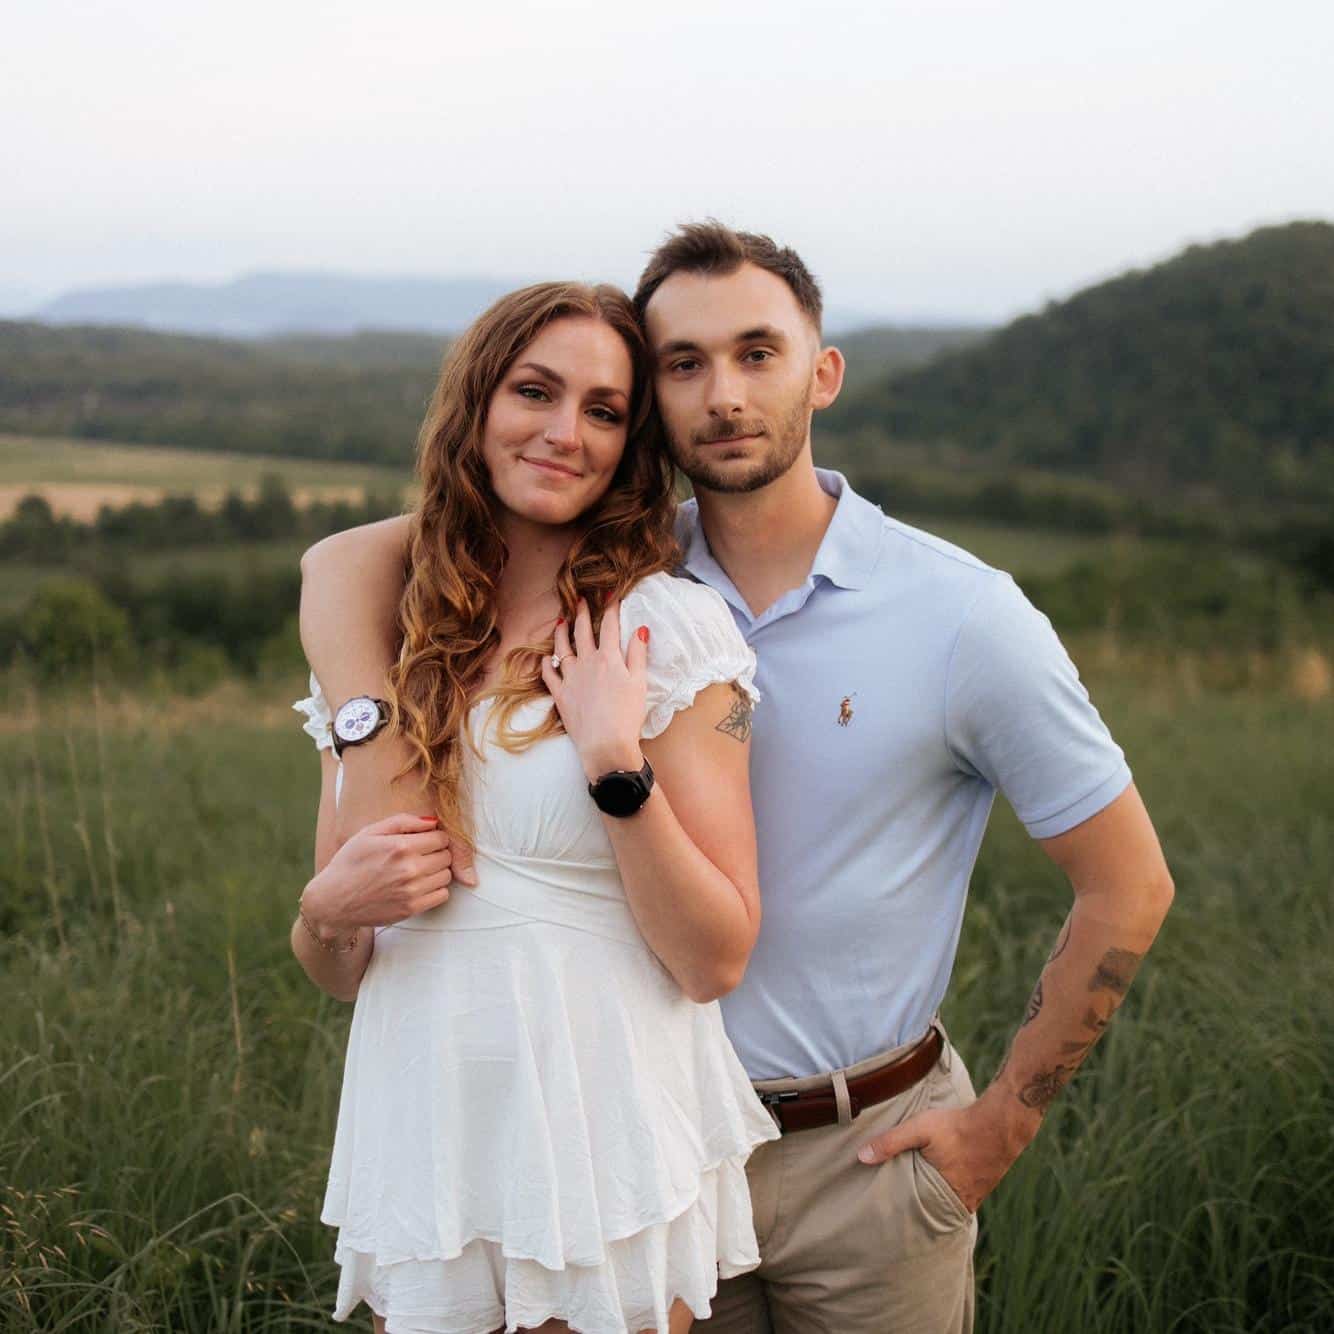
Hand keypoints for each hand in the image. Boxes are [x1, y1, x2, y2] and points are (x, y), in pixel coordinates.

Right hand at [301, 812, 456, 936]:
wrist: (333, 901)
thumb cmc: (349, 863)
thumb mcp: (369, 833)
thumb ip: (403, 822)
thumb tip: (433, 821)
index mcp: (400, 846)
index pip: (441, 838)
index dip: (434, 837)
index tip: (425, 841)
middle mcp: (409, 869)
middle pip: (446, 856)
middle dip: (437, 853)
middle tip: (420, 856)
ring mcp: (411, 891)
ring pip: (446, 876)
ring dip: (437, 871)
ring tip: (418, 870)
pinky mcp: (411, 909)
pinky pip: (442, 895)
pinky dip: (435, 889)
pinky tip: (419, 885)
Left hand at [541, 598, 647, 780]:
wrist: (606, 744)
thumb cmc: (627, 715)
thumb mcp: (640, 682)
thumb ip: (638, 654)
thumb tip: (640, 629)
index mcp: (609, 658)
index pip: (610, 626)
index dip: (611, 607)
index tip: (610, 594)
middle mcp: (587, 663)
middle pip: (583, 632)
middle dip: (582, 613)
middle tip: (580, 600)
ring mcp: (570, 678)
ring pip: (562, 649)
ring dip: (561, 632)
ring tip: (560, 621)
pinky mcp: (560, 695)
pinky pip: (549, 675)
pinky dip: (546, 664)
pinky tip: (545, 658)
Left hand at [855, 1097, 1024, 1212]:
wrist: (998, 1124)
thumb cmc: (957, 1127)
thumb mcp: (919, 1129)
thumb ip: (891, 1142)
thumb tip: (861, 1157)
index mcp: (943, 1195)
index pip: (917, 1216)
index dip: (903, 1216)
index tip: (887, 1217)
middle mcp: (961, 1203)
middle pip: (933, 1214)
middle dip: (917, 1214)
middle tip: (898, 1215)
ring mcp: (974, 1198)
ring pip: (947, 1207)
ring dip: (934, 1204)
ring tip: (915, 1203)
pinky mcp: (982, 1189)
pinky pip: (962, 1200)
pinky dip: (949, 1197)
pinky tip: (939, 1191)